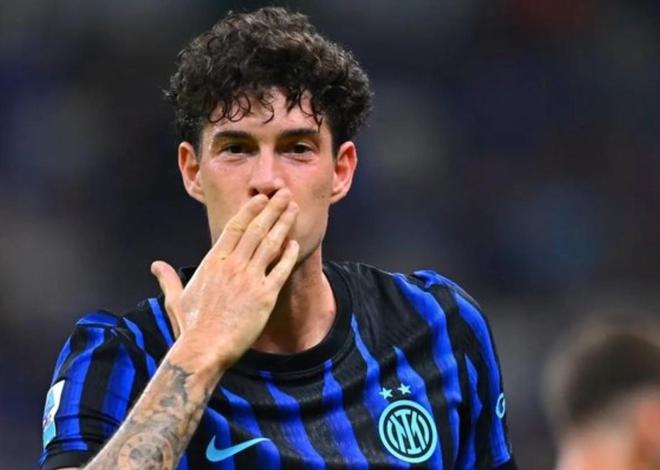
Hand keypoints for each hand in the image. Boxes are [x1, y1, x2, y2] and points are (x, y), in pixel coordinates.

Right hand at [150, 189, 298, 368]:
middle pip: (256, 229)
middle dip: (272, 209)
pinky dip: (288, 255)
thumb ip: (169, 279)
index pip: (235, 228)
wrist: (202, 351)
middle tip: (283, 194)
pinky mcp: (265, 296)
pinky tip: (295, 244)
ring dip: (283, 224)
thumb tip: (156, 266)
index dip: (250, 210)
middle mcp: (232, 265)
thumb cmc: (189, 328)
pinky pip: (280, 270)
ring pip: (270, 244)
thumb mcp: (175, 300)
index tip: (261, 199)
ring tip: (293, 209)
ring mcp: (249, 279)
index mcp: (212, 262)